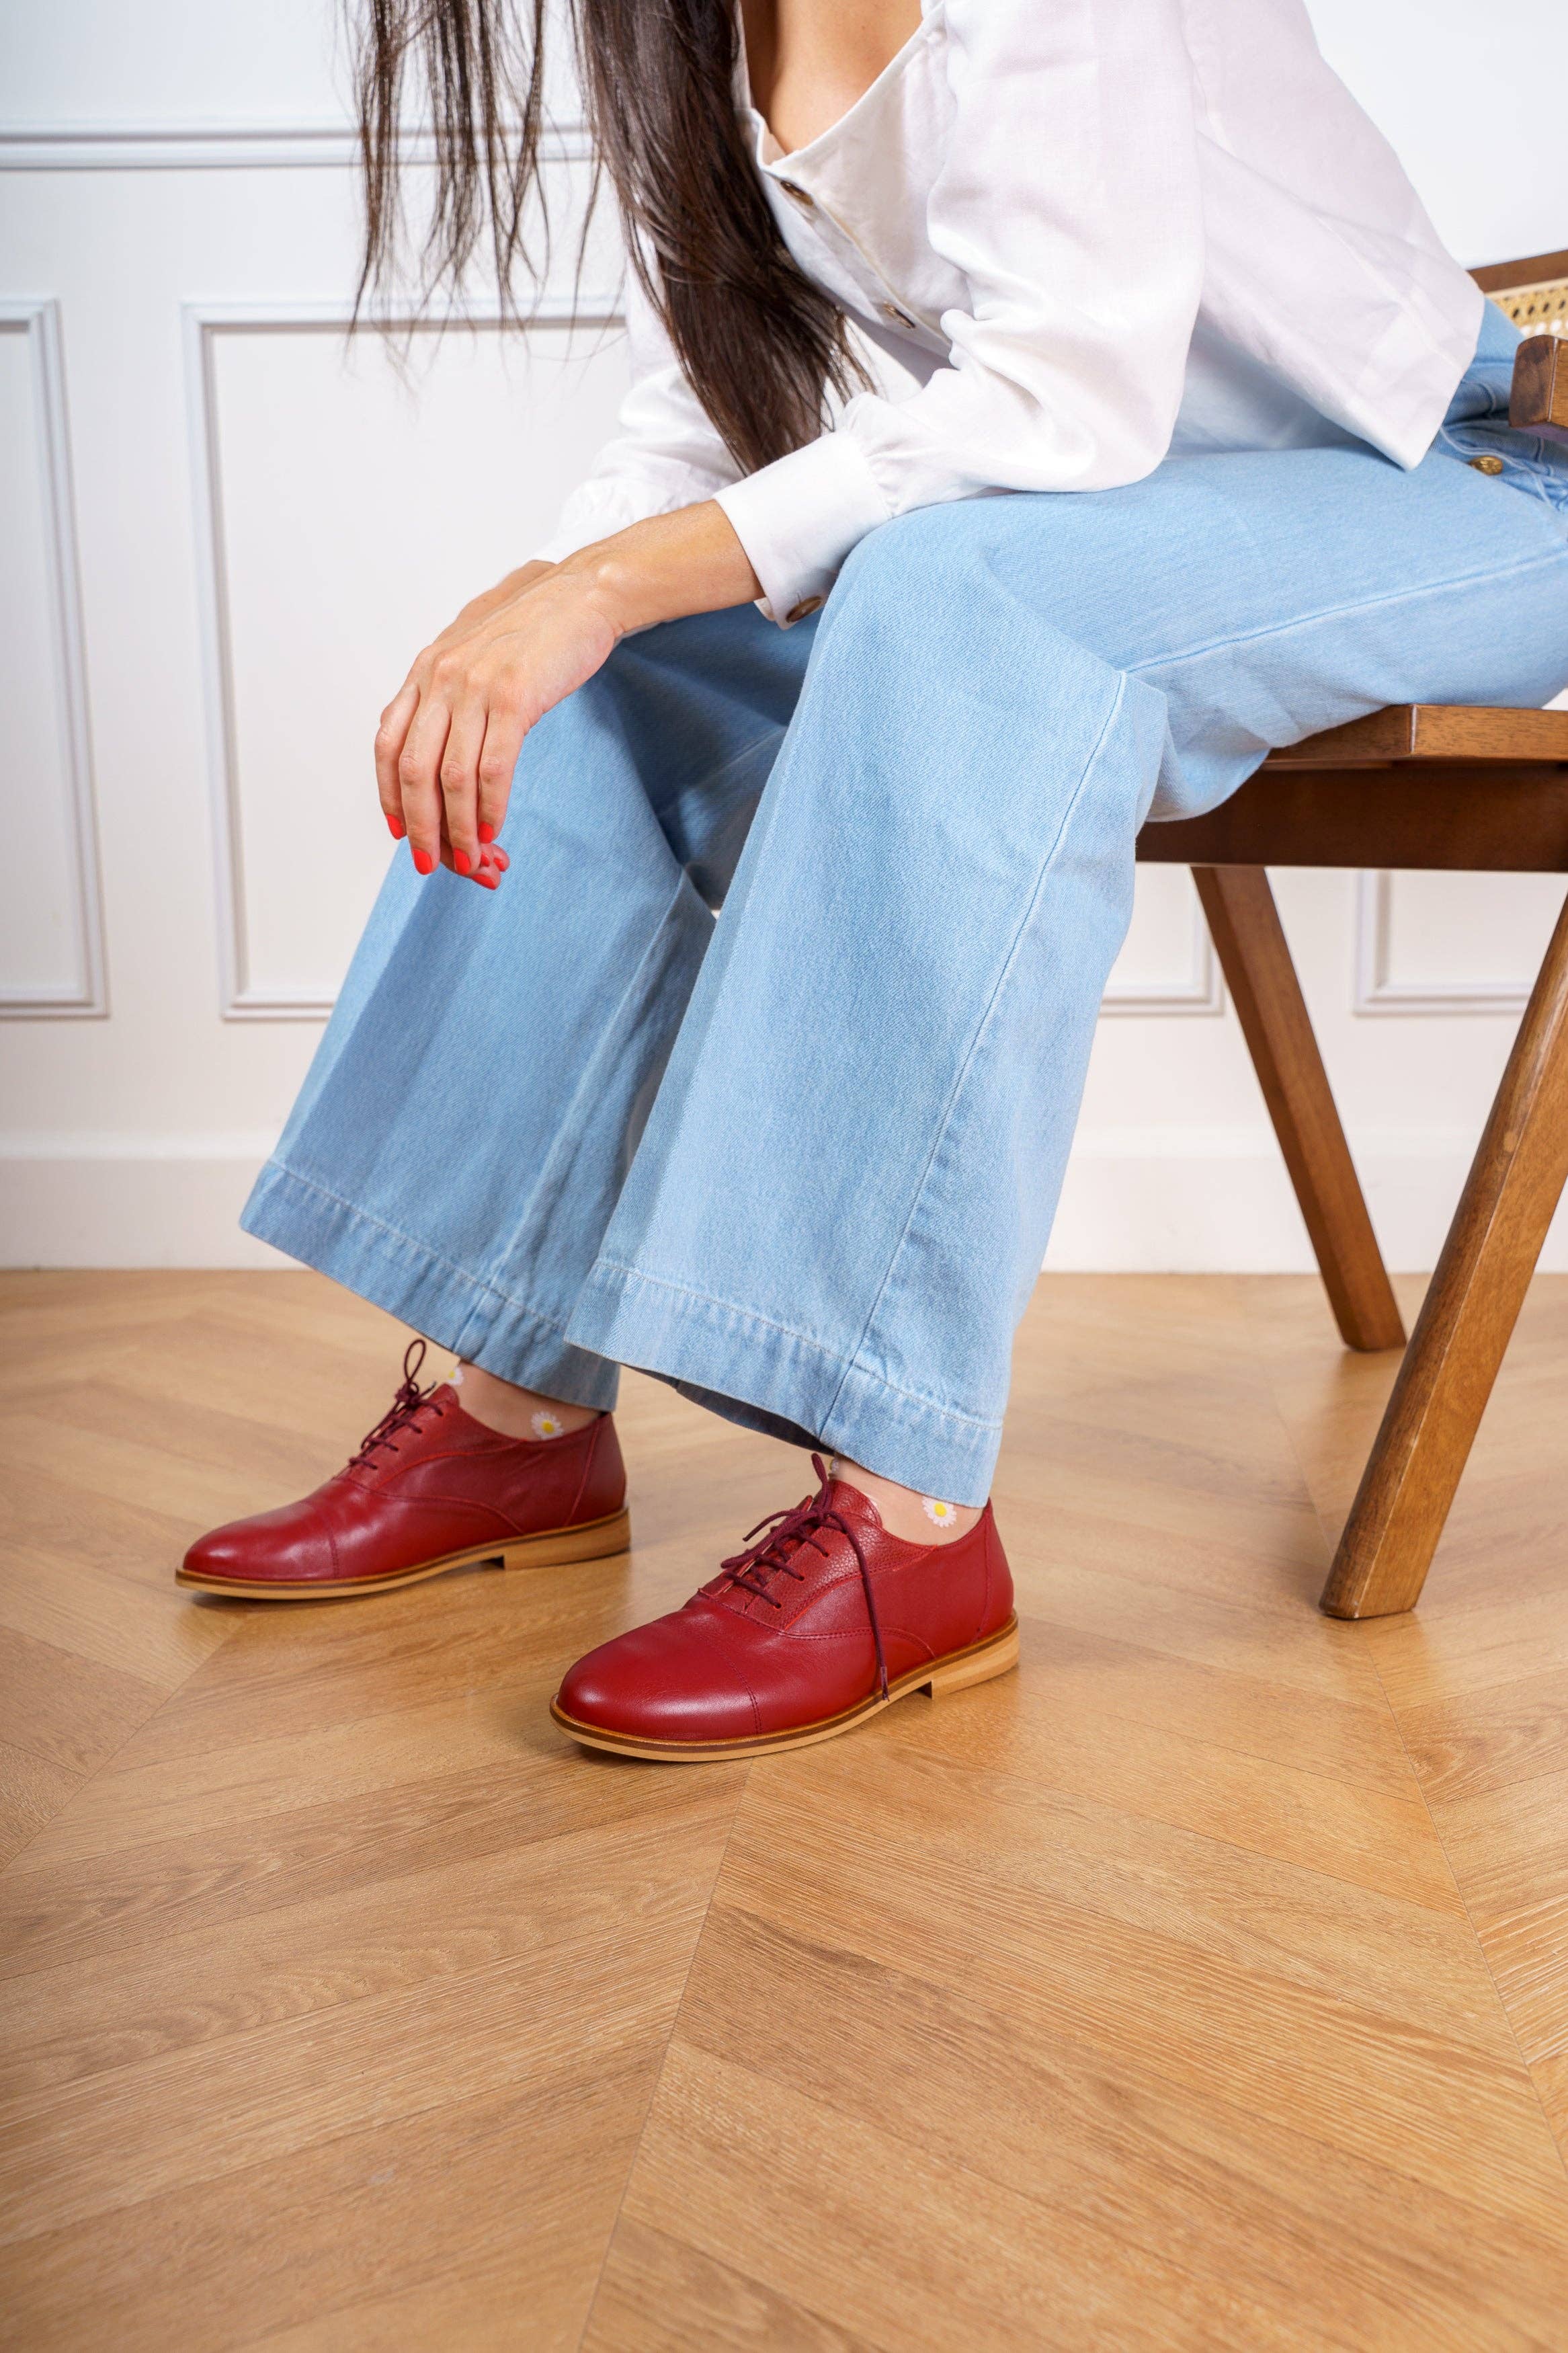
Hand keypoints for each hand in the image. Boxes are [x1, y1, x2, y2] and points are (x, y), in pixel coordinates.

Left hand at [375, 560, 619, 885]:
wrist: (582, 594)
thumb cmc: (535, 629)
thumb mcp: (474, 654)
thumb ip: (450, 693)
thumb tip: (441, 748)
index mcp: (425, 671)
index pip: (389, 746)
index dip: (391, 797)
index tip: (402, 833)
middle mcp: (440, 678)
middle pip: (414, 771)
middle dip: (422, 828)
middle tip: (435, 864)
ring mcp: (475, 687)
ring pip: (451, 778)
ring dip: (459, 829)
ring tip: (473, 860)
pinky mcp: (514, 696)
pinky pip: (493, 768)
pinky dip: (490, 807)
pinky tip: (495, 829)